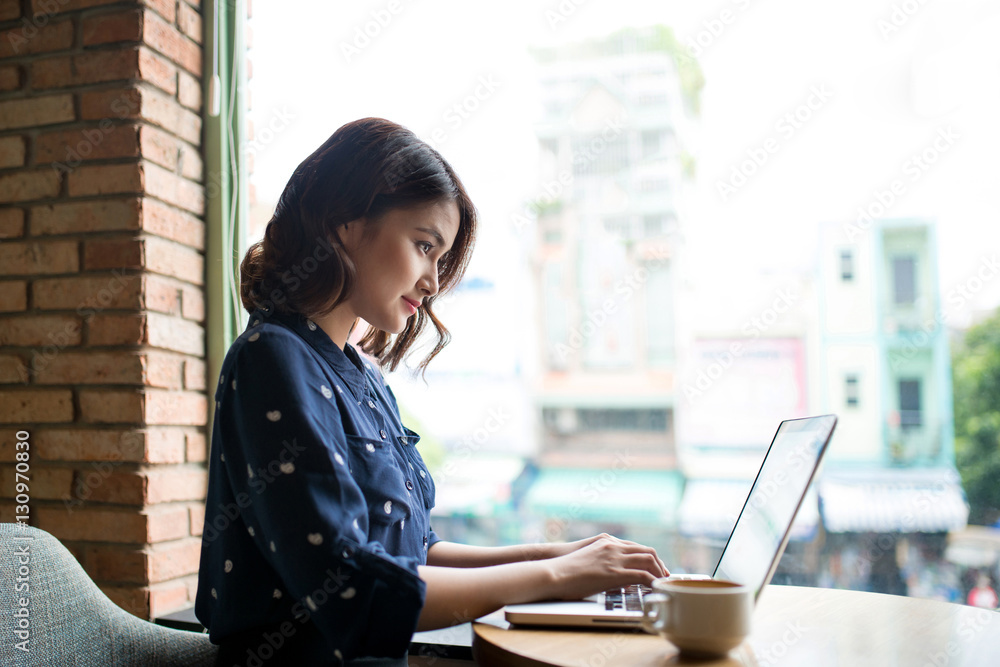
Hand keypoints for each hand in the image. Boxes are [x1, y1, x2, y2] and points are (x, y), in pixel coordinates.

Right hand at [543, 533, 669, 600]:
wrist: (553, 571)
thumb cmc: (565, 569)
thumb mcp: (588, 560)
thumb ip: (604, 563)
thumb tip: (619, 578)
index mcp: (607, 542)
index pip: (637, 547)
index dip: (650, 558)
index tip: (657, 568)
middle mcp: (613, 546)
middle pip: (647, 551)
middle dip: (660, 564)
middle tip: (665, 577)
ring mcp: (614, 558)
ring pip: (648, 560)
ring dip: (660, 572)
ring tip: (663, 584)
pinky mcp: (614, 572)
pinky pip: (642, 575)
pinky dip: (653, 581)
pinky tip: (656, 589)